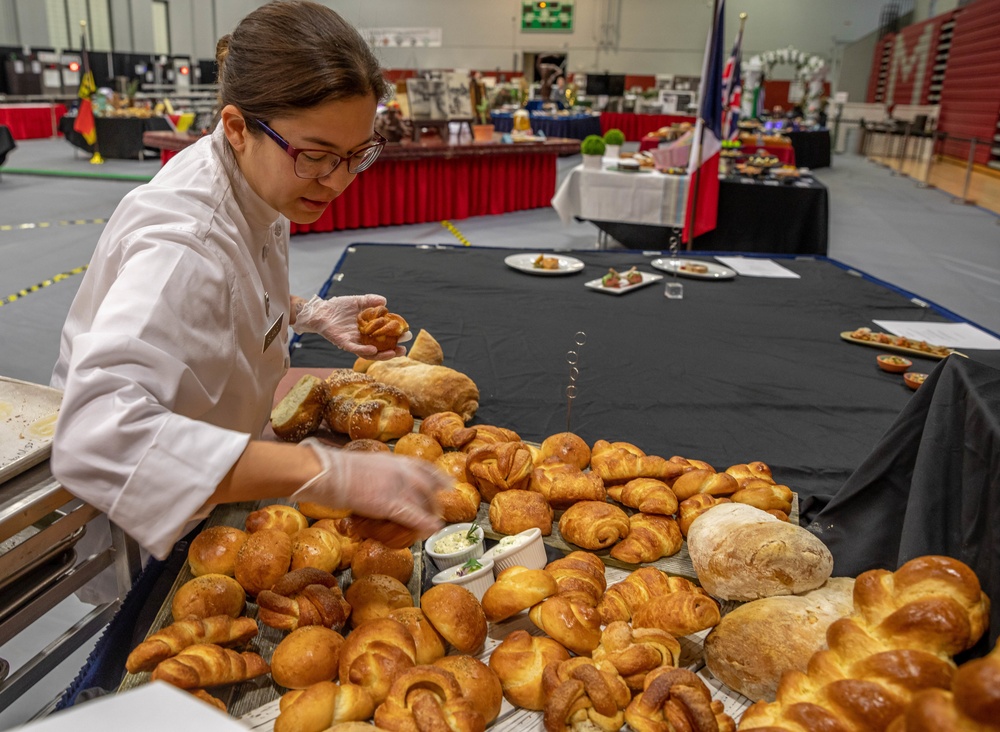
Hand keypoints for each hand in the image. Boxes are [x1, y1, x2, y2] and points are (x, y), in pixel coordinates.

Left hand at [291, 294, 409, 359]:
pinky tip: (374, 350)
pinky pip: (355, 349)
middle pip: (380, 348)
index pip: (384, 336)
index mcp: (367, 330)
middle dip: (393, 350)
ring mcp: (353, 342)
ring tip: (392, 353)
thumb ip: (370, 301)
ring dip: (382, 355)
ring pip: (370, 353)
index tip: (406, 335)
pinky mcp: (343, 343)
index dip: (395, 337)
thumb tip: (385, 301)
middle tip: (403, 349)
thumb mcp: (357, 301)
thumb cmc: (338, 307)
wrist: (320, 310)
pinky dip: (364, 350)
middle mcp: (362, 338)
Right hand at [294, 438, 446, 536]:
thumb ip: (377, 474)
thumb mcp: (364, 465)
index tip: (447, 485)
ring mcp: (397, 486)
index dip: (438, 477)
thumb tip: (376, 485)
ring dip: (430, 516)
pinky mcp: (389, 502)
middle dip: (435, 502)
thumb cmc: (336, 470)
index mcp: (394, 460)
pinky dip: (424, 523)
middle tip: (437, 513)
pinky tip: (431, 529)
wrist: (328, 473)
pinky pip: (413, 515)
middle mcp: (401, 470)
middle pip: (428, 487)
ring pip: (423, 503)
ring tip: (431, 527)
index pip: (424, 467)